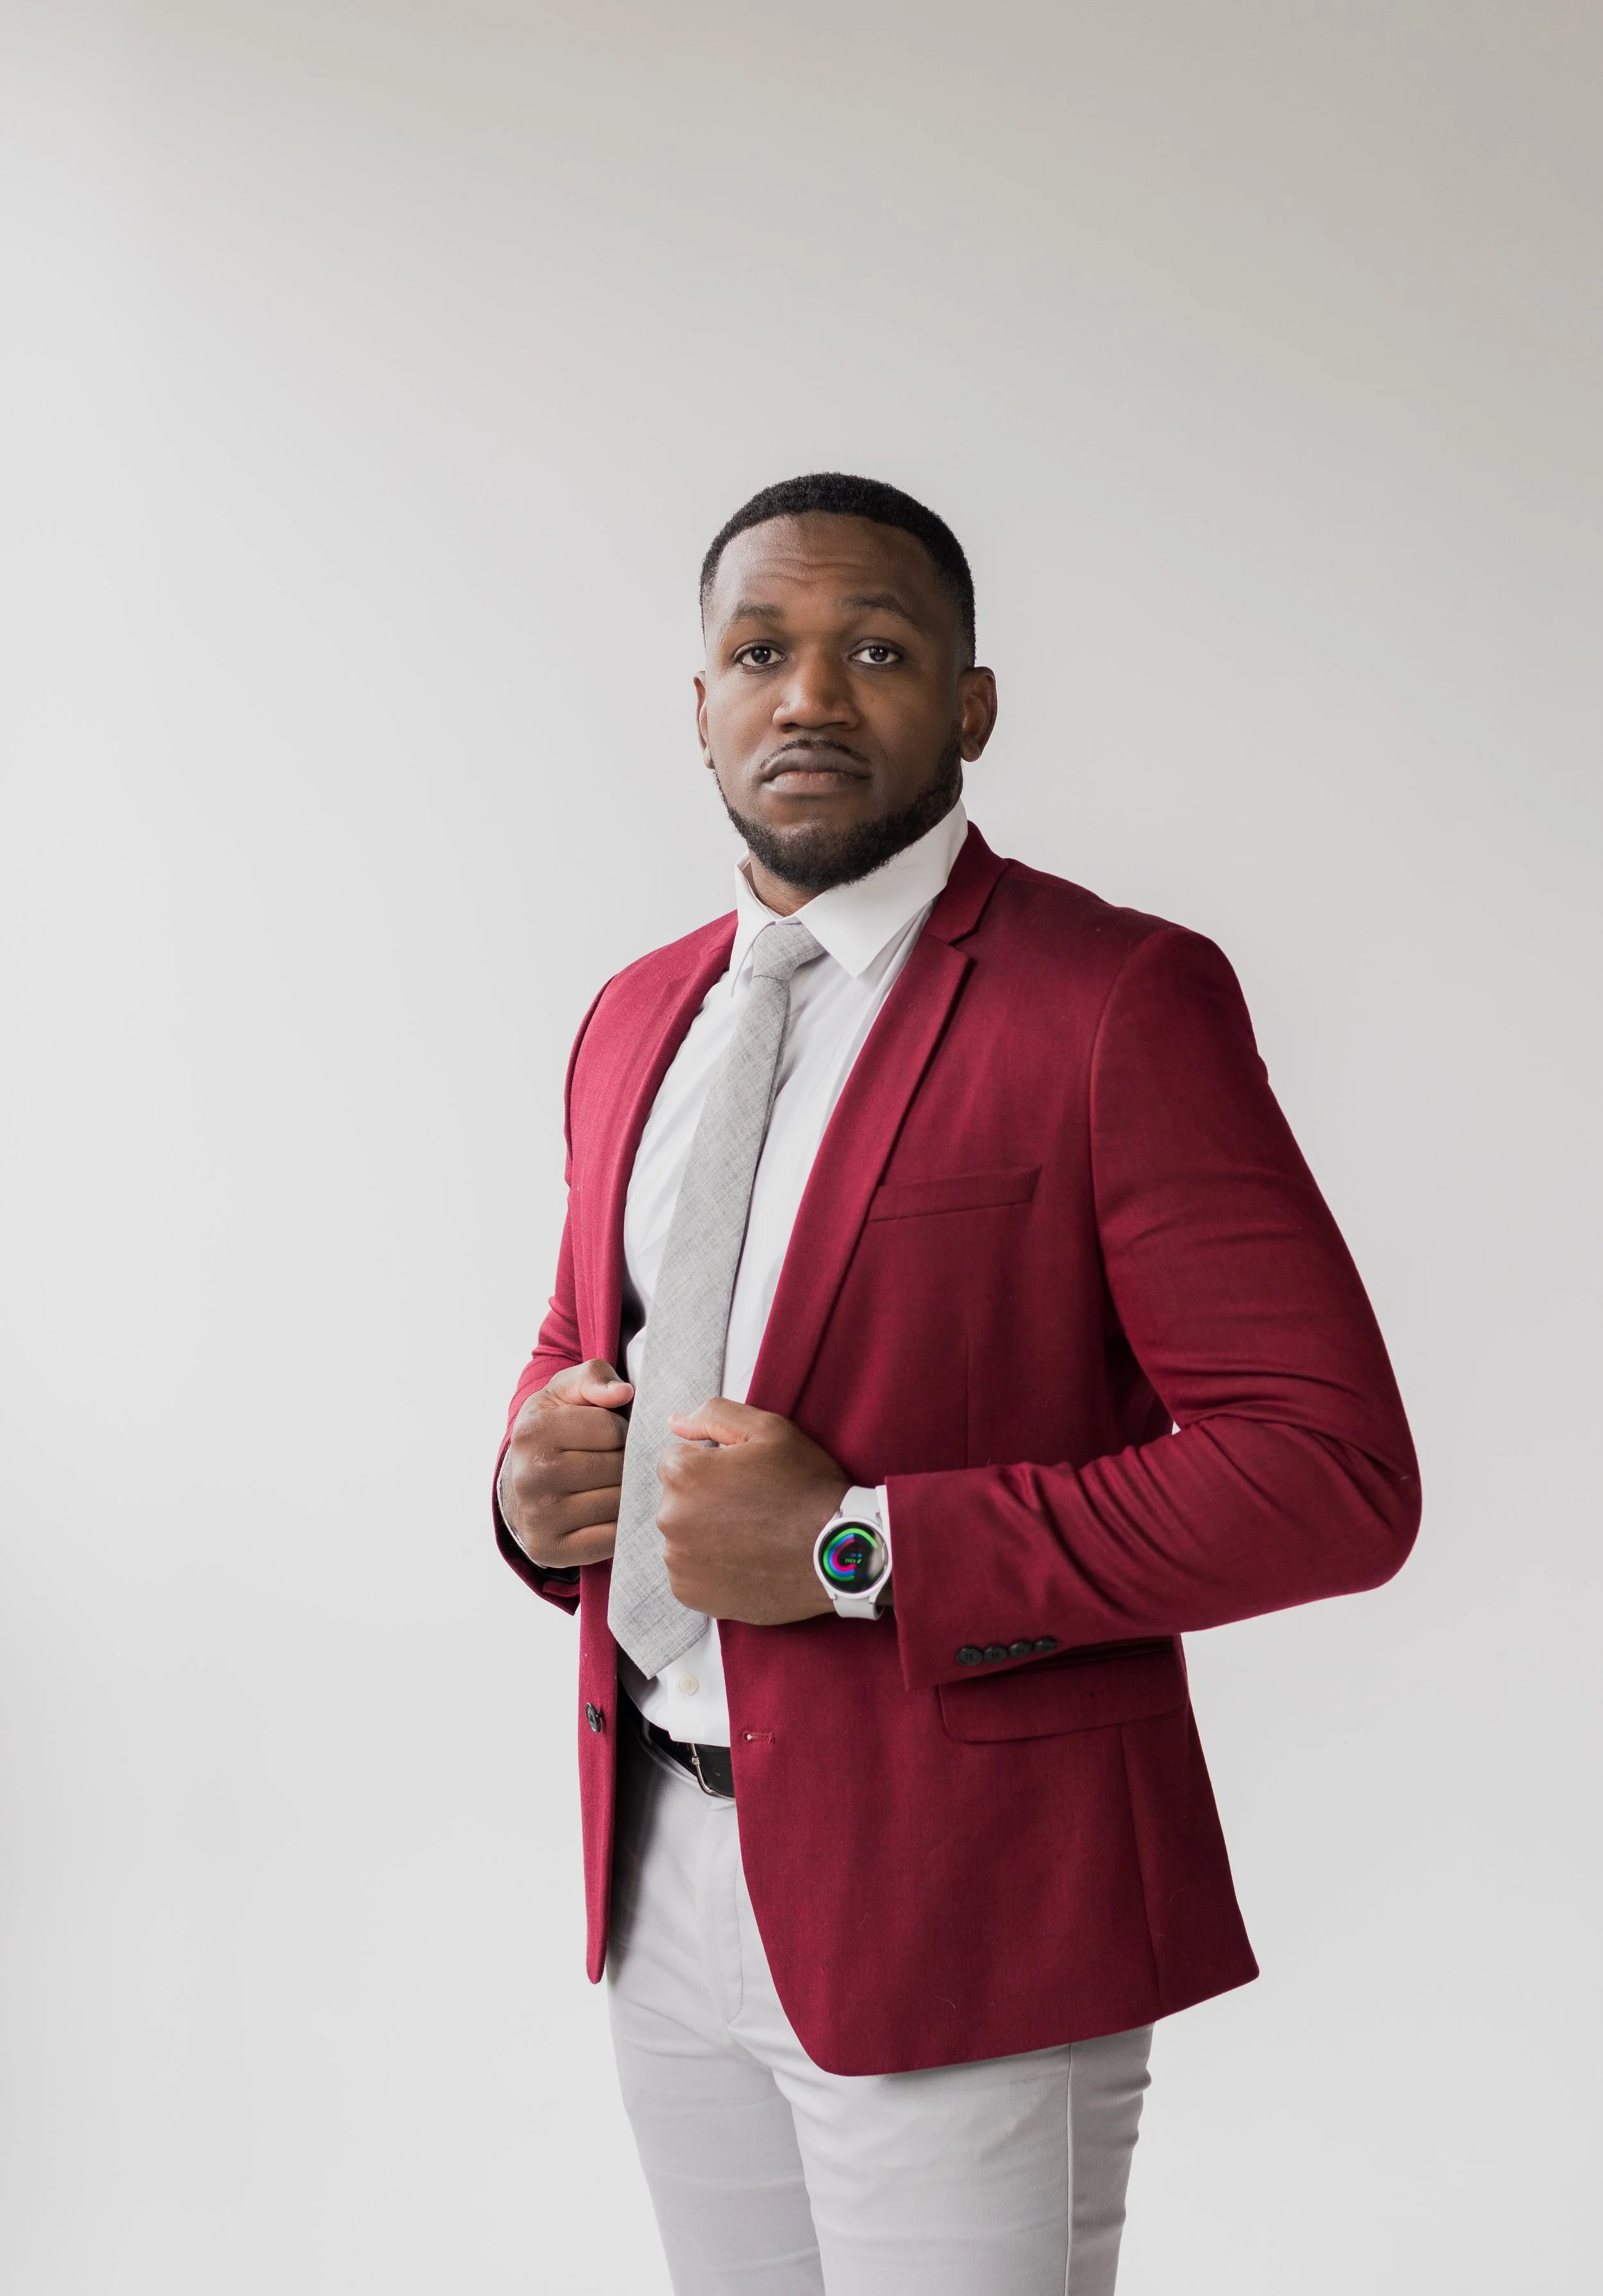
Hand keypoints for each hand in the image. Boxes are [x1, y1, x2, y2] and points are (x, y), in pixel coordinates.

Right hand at [501, 1360, 633, 1570]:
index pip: (613, 1430)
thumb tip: (623, 1393)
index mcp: (533, 1431)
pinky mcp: (552, 1550)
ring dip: (625, 1493)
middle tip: (611, 1461)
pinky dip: (619, 1525)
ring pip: (618, 1503)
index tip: (606, 1434)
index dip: (620, 1430)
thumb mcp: (565, 1392)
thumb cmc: (552, 1430)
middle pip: (617, 1468)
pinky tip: (607, 1511)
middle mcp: (531, 1476)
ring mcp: (540, 1517)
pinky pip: (610, 1539)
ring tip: (610, 1484)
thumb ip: (594, 1377)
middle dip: (625, 1462)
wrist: (519, 1483)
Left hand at [657, 1398, 848, 1623]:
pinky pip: (690, 1571)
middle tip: (752, 1507)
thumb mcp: (769, 1430)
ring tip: (752, 1536)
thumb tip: (675, 1423)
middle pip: (677, 1499)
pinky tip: (745, 1560)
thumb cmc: (806, 1488)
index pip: (677, 1460)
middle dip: (705, 1499)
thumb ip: (715, 1416)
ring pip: (683, 1535)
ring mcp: (679, 1561)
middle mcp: (670, 1518)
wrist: (836, 1554)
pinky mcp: (690, 1593)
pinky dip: (711, 1567)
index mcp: (683, 1474)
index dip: (712, 1465)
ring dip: (706, 1533)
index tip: (743, 1478)